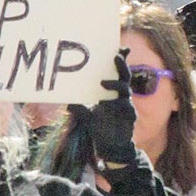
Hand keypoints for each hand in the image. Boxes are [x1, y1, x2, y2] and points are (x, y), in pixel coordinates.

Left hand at [90, 50, 136, 166]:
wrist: (111, 147)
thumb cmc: (101, 129)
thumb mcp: (87, 117)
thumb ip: (79, 108)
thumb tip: (65, 101)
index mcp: (113, 92)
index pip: (118, 72)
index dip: (120, 60)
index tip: (119, 47)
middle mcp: (121, 96)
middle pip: (125, 76)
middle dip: (122, 65)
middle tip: (116, 55)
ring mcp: (126, 105)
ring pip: (125, 88)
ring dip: (116, 83)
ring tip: (103, 81)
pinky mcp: (129, 115)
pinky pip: (124, 105)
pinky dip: (117, 102)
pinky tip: (108, 102)